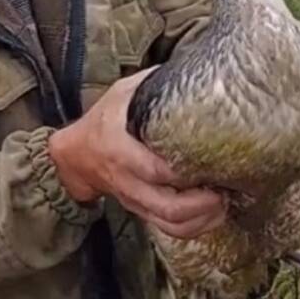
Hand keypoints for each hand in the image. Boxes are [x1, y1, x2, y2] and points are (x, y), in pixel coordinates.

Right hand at [48, 68, 226, 238]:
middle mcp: (127, 181)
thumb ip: (153, 84)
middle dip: (201, 204)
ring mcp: (135, 201)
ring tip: (224, 204)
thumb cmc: (103, 119)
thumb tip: (194, 68)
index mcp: (119, 149)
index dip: (181, 172)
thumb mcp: (122, 93)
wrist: (75, 156)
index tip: (210, 163)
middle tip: (225, 190)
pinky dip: (194, 228)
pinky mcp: (142, 212)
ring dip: (202, 220)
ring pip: (170, 224)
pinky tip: (213, 215)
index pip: (152, 169)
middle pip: (166, 206)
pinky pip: (169, 230)